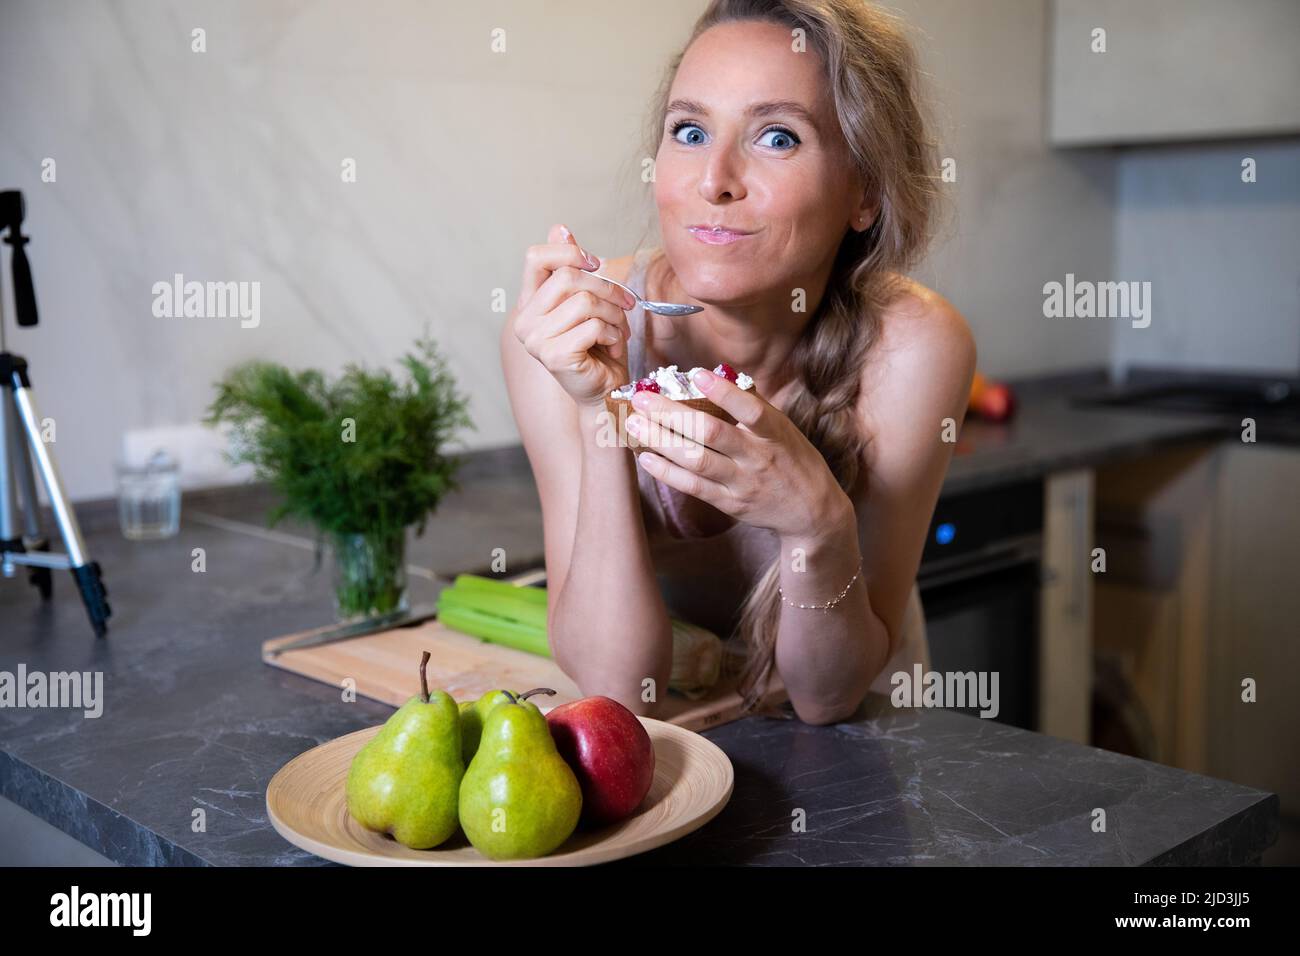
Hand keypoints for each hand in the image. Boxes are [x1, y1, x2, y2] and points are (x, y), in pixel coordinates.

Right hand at [512, 223, 637, 408]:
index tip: (595, 263)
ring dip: (614, 314)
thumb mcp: (586, 300)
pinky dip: (613, 334)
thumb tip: (559, 228)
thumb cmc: (596, 345)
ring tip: (618, 329)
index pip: (536, 257)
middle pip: (568, 277)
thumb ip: (570, 267)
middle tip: (624, 305)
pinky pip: (593, 326)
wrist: (604, 390)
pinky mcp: (554, 356)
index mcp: (529, 303)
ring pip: (585, 302)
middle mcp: (525, 321)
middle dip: (606, 288)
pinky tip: (611, 346)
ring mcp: (536, 341)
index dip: (569, 253)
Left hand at [625, 368, 851, 539]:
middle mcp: (758, 458)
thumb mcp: (784, 430)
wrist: (812, 512)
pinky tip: (645, 457)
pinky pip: (693, 487)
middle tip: (641, 398)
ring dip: (661, 441)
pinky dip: (667, 472)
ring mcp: (742, 483)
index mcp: (775, 433)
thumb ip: (753, 409)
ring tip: (634, 424)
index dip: (724, 392)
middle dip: (672, 414)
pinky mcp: (730, 504)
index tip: (697, 374)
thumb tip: (717, 378)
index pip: (750, 410)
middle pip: (711, 433)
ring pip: (696, 460)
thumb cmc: (794, 460)